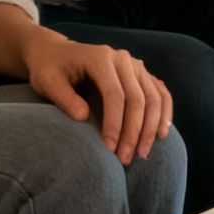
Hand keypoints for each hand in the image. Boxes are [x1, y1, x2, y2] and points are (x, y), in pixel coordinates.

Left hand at [21, 33, 172, 165]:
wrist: (57, 53)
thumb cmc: (50, 70)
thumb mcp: (47, 82)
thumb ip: (64, 98)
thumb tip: (83, 118)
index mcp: (101, 58)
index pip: (115, 95)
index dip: (115, 124)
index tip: (110, 149)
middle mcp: (123, 59)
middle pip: (138, 98)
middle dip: (134, 132)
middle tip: (125, 160)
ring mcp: (135, 65)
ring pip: (154, 97)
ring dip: (151, 128)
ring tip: (142, 154)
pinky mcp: (141, 74)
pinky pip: (161, 92)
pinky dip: (165, 113)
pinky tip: (162, 134)